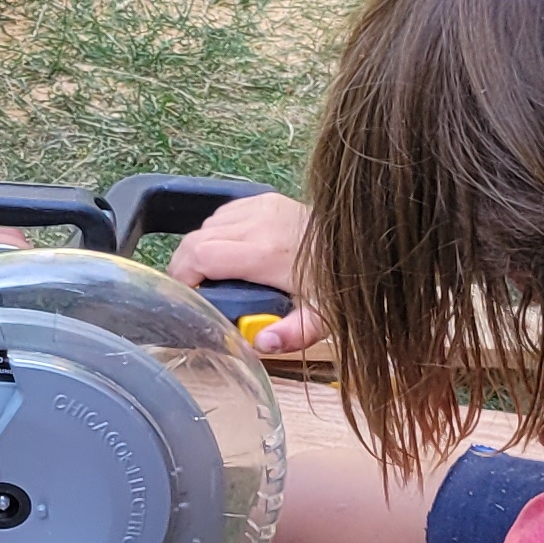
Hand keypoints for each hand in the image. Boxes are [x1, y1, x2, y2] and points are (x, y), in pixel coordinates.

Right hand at [168, 190, 328, 354]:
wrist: (361, 243)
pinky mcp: (264, 199)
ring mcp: (260, 207)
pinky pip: (223, 214)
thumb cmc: (337, 283)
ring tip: (213, 276)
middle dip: (184, 267)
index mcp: (266, 253)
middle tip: (194, 292)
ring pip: (205, 226)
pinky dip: (216, 233)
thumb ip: (292, 335)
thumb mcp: (321, 318)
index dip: (182, 276)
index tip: (187, 297)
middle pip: (194, 240)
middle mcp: (258, 223)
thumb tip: (261, 343)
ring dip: (200, 250)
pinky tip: (230, 252)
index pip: (200, 255)